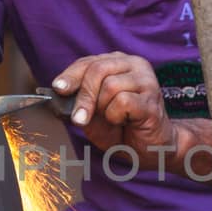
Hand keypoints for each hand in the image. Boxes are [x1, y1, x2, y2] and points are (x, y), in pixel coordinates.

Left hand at [52, 53, 174, 166]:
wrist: (152, 149)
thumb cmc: (124, 129)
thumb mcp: (94, 116)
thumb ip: (80, 102)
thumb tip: (62, 94)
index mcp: (119, 64)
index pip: (89, 62)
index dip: (71, 75)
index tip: (59, 88)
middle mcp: (134, 66)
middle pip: (97, 70)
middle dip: (84, 96)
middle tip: (79, 118)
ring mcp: (146, 81)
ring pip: (110, 86)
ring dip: (104, 109)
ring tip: (114, 119)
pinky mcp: (152, 99)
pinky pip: (122, 101)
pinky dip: (116, 116)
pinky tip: (126, 121)